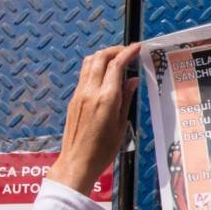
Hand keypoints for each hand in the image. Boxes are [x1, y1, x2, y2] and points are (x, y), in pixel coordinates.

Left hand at [48, 43, 141, 193]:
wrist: (77, 161)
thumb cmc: (102, 150)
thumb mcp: (121, 125)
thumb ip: (126, 99)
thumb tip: (132, 81)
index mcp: (106, 99)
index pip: (116, 65)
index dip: (127, 53)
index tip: (137, 48)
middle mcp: (90, 92)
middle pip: (100, 58)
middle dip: (114, 50)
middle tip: (127, 52)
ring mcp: (79, 94)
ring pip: (89, 63)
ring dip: (103, 56)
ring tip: (116, 59)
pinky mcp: (74, 99)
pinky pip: (84, 75)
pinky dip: (96, 67)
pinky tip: (105, 74)